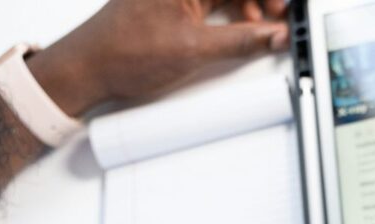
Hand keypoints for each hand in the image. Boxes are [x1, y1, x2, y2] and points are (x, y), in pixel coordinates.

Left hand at [27, 0, 288, 116]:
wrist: (89, 67)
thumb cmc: (123, 51)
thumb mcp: (195, 50)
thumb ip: (243, 41)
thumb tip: (275, 36)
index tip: (285, 9)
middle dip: (261, 0)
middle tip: (278, 18)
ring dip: (248, 5)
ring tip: (258, 28)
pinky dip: (231, 10)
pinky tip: (240, 27)